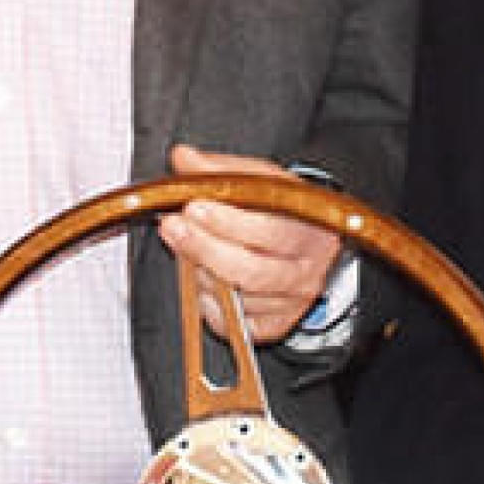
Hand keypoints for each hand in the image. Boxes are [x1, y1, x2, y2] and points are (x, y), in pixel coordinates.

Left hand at [156, 144, 342, 339]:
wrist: (309, 240)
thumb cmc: (282, 210)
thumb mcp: (260, 180)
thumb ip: (222, 170)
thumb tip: (184, 158)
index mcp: (310, 229)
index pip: (270, 230)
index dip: (228, 221)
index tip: (193, 206)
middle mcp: (306, 270)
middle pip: (251, 270)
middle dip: (204, 248)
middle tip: (173, 227)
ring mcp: (292, 302)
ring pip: (238, 298)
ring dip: (201, 272)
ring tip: (183, 247)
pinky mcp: (275, 325)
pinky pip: (234, 324)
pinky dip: (210, 305)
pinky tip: (200, 279)